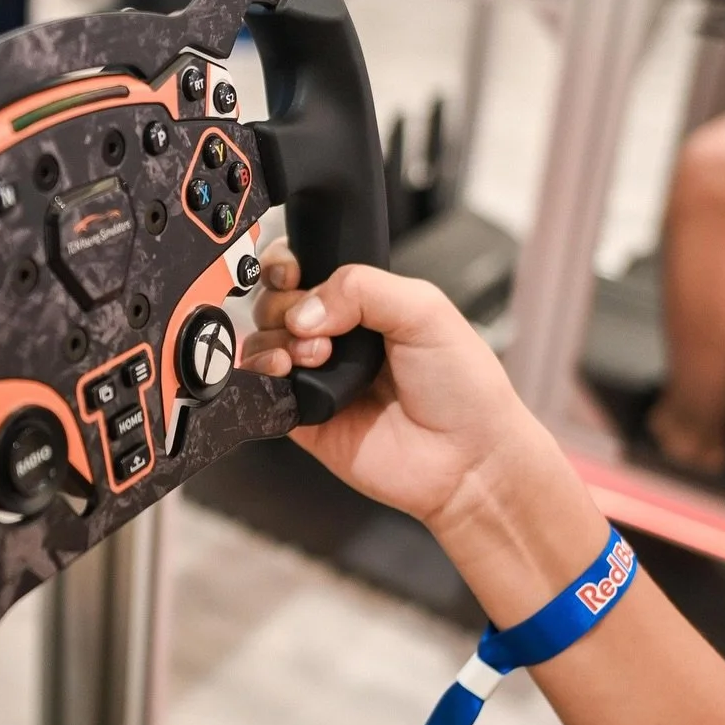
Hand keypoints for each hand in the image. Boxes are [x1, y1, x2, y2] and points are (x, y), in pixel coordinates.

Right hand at [242, 242, 605, 618]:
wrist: (467, 459)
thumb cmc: (463, 388)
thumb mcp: (425, 310)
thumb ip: (363, 286)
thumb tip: (305, 308)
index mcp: (363, 303)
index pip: (305, 267)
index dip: (287, 265)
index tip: (294, 273)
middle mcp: (335, 336)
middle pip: (274, 301)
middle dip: (285, 306)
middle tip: (319, 329)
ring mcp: (315, 376)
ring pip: (261, 341)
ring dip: (274, 340)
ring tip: (311, 358)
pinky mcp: (301, 417)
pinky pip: (258, 390)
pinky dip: (259, 375)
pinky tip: (286, 373)